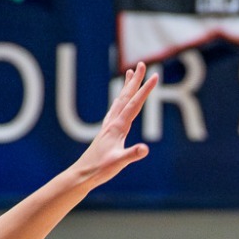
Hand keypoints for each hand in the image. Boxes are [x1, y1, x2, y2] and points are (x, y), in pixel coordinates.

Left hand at [70, 63, 159, 184]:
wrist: (82, 174)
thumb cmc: (100, 169)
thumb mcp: (119, 163)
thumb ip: (132, 155)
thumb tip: (145, 149)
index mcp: (118, 127)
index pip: (135, 104)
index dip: (146, 90)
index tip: (156, 75)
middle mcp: (113, 123)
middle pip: (126, 96)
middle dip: (136, 80)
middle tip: (143, 64)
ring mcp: (109, 126)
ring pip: (120, 101)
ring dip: (127, 87)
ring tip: (130, 73)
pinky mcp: (106, 132)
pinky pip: (115, 110)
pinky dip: (119, 101)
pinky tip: (119, 101)